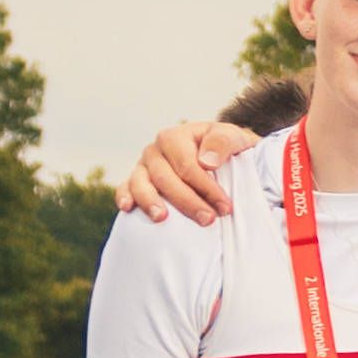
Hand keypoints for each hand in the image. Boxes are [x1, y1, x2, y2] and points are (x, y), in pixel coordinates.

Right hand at [122, 119, 257, 226]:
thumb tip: (206, 162)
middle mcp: (155, 151)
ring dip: (150, 201)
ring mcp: (143, 167)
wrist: (220, 155)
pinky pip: (125, 188)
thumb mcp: (233, 138)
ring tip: (162, 218)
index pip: (187, 165)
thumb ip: (222, 142)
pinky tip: (128, 208)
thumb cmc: (226, 148)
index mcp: (175, 137)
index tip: (225, 207)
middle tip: (208, 220)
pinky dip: (124, 197)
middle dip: (187, 201)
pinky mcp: (136, 182)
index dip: (206, 187)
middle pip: (165, 178)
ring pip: (140, 183)